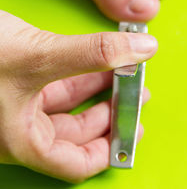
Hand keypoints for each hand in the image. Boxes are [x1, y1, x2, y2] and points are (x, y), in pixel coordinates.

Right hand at [0, 10, 156, 181]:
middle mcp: (20, 124)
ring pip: (67, 103)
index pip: (75, 163)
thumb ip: (92, 54)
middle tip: (136, 94)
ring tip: (126, 74)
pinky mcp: (18, 77)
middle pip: (76, 131)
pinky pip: (57, 82)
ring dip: (97, 88)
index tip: (133, 130)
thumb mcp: (39, 56)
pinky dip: (80, 72)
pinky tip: (99, 61)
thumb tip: (142, 49)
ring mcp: (18, 101)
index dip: (109, 149)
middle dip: (109, 112)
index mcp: (21, 139)